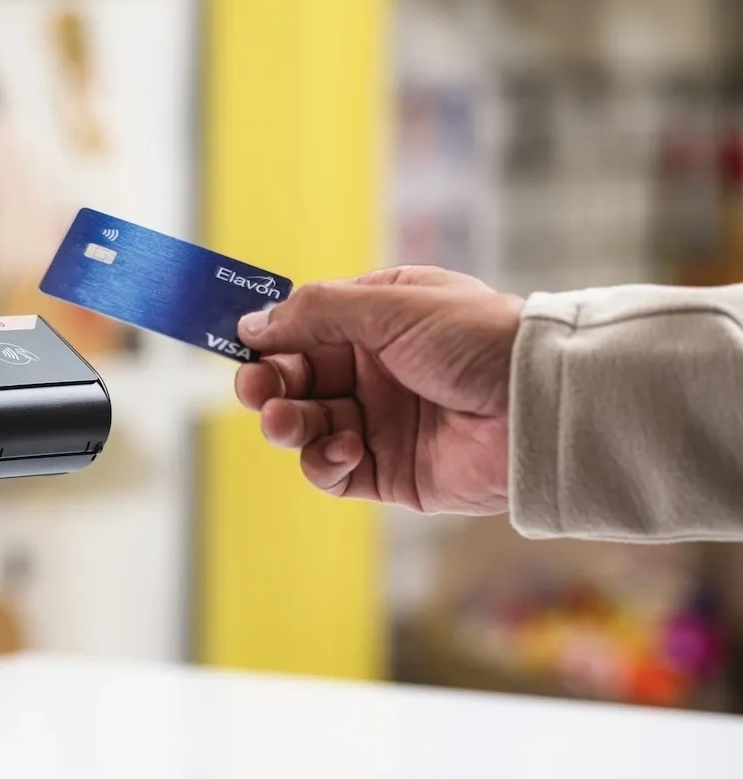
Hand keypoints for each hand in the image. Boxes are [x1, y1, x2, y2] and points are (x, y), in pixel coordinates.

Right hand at [234, 265, 523, 514]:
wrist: (538, 405)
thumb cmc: (477, 339)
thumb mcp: (391, 306)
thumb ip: (316, 312)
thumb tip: (251, 324)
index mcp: (377, 321)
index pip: (304, 329)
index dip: (269, 339)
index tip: (239, 346)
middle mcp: (375, 371)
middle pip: (296, 380)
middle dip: (268, 385)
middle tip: (256, 390)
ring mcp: (380, 422)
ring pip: (306, 426)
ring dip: (287, 423)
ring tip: (288, 422)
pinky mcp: (389, 471)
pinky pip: (332, 470)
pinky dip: (325, 461)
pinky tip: (346, 447)